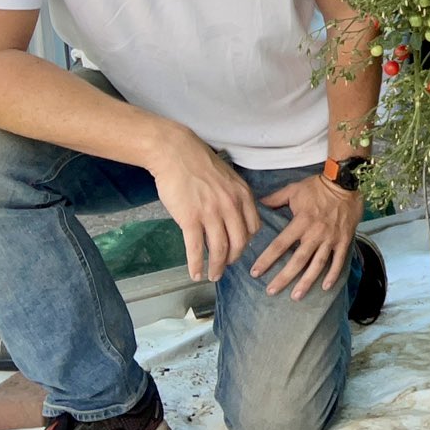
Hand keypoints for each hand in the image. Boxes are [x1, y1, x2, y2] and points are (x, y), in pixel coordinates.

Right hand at [149, 134, 260, 282]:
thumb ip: (235, 198)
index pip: (253, 227)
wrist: (176, 153)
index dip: (247, 243)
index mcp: (243, 196)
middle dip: (233, 259)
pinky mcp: (190, 219)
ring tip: (213, 276)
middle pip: (239, 242)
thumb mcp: (228, 178)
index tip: (239, 250)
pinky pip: (196, 249)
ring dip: (217, 267)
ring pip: (219, 249)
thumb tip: (234, 218)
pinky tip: (195, 274)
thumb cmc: (200, 164)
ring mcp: (211, 214)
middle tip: (226, 267)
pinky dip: (196, 265)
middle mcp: (231, 206)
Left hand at [250, 175, 361, 300]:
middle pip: (297, 261)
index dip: (267, 260)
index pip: (280, 245)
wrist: (346, 181)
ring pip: (317, 265)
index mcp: (301, 222)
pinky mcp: (343, 240)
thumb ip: (275, 199)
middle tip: (271, 291)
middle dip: (283, 277)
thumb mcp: (293, 189)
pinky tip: (325, 287)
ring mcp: (330, 239)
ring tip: (296, 296)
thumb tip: (258, 204)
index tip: (255, 272)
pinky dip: (332, 274)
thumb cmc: (318, 186)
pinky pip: (338, 260)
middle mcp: (315, 234)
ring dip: (306, 282)